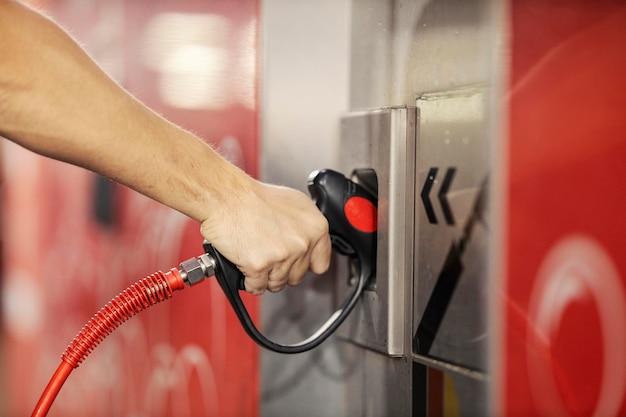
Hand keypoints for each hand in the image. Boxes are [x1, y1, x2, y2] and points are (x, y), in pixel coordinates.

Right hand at [200, 178, 331, 293]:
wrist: (226, 198)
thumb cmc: (253, 197)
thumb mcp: (293, 204)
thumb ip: (305, 228)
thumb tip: (309, 244)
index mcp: (316, 227)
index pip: (321, 264)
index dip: (305, 265)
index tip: (296, 264)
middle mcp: (303, 242)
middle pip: (297, 276)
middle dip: (281, 270)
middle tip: (268, 254)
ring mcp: (283, 256)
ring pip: (277, 284)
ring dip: (265, 276)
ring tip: (255, 255)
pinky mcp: (260, 266)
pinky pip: (257, 287)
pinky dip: (249, 281)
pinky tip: (245, 264)